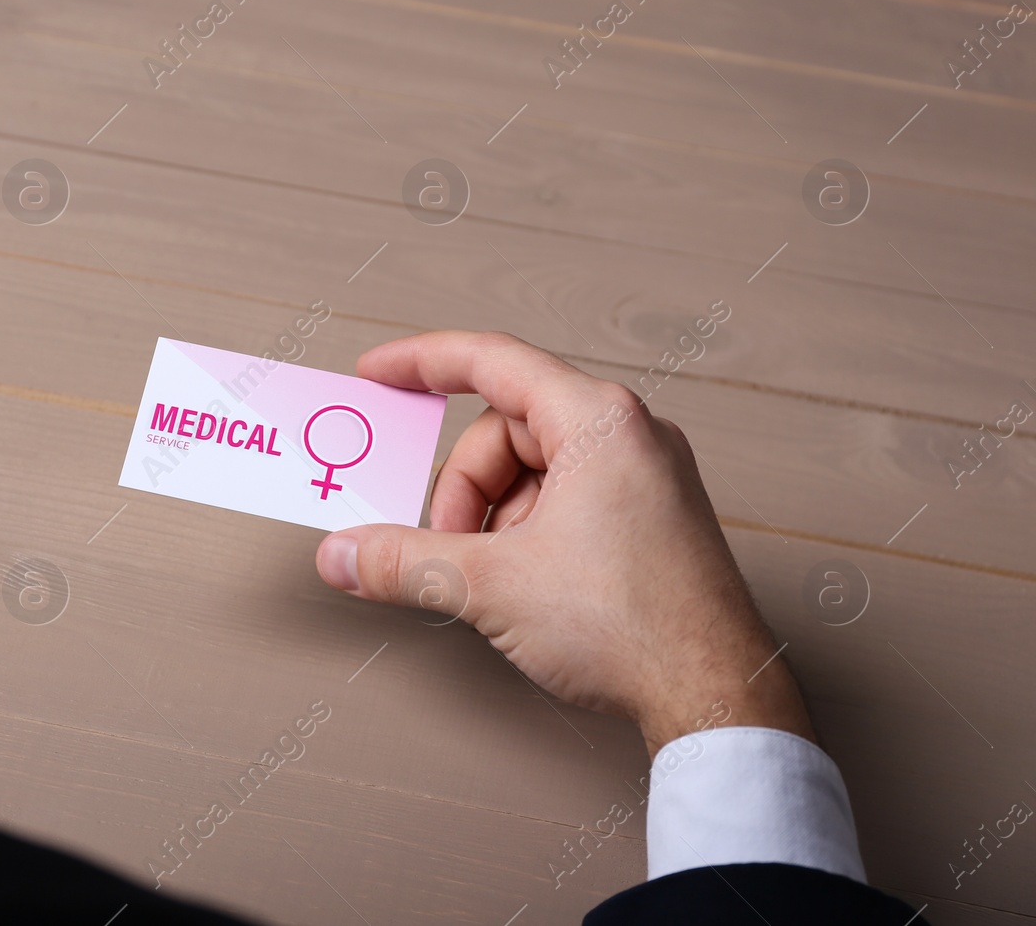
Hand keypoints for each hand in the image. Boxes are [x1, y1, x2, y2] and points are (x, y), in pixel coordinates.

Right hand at [314, 331, 813, 757]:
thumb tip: (344, 555)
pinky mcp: (648, 519)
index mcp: (600, 422)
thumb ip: (403, 561)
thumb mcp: (492, 586)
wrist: (714, 698)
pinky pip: (563, 500)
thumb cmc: (637, 628)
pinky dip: (526, 534)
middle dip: (462, 490)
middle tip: (446, 546)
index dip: (423, 363)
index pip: (492, 361)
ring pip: (531, 472)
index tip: (378, 373)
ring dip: (493, 520)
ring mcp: (645, 478)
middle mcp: (631, 436)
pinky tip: (525, 585)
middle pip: (503, 432)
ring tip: (496, 578)